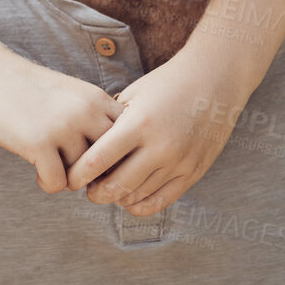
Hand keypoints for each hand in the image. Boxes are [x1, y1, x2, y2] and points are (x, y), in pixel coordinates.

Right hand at [0, 51, 120, 192]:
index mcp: (96, 99)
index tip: (97, 163)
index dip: (116, 157)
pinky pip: (58, 183)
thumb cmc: (28, 89)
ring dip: (68, 178)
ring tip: (52, 169)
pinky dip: (48, 184)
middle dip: (96, 174)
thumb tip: (112, 162)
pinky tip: (38, 174)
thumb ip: (94, 119)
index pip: (127, 139)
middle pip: (111, 161)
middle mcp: (86, 112)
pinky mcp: (38, 142)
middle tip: (78, 175)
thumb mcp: (71, 94)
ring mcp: (63, 127)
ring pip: (83, 174)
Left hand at [67, 50, 246, 214]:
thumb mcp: (133, 95)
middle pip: (117, 186)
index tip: (69, 178)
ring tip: (107, 190)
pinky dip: (141, 205)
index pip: (98, 161)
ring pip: (138, 196)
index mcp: (138, 124)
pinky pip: (162, 200)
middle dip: (96, 193)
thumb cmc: (166, 84)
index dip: (78, 175)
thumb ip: (110, 123)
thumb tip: (82, 149)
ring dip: (117, 198)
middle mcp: (160, 146)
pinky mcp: (194, 171)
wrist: (215, 79)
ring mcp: (180, 162)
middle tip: (87, 190)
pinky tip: (129, 199)